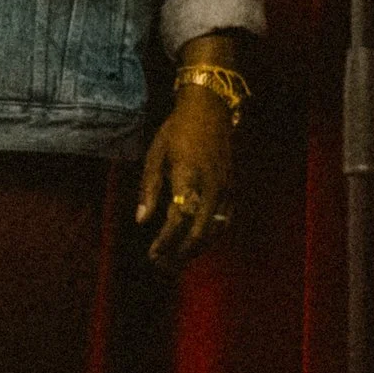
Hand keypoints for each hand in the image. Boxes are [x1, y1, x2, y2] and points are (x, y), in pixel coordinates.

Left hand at [138, 82, 235, 268]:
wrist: (210, 108)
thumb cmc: (177, 129)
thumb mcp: (155, 154)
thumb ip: (149, 189)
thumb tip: (141, 221)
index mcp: (188, 175)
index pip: (178, 219)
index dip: (165, 241)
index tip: (152, 254)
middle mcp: (210, 185)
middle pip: (199, 231)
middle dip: (180, 252)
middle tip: (163, 265)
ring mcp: (225, 187)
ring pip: (215, 229)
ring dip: (196, 248)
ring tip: (177, 259)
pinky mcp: (232, 187)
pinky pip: (224, 220)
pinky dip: (211, 235)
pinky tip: (197, 241)